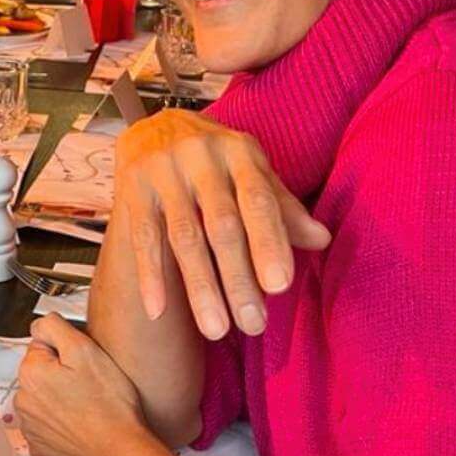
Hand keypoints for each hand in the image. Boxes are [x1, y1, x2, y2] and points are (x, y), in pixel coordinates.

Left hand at [17, 314, 154, 455]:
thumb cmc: (109, 406)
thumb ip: (54, 327)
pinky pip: (48, 427)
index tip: (82, 364)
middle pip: (41, 373)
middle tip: (89, 386)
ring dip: (60, 399)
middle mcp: (23, 402)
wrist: (121, 454)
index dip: (67, 351)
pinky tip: (82, 426)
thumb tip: (40, 325)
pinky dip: (62, 425)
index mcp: (30, 373)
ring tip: (88, 407)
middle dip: (60, 374)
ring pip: (44, 400)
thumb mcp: (85, 349)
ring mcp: (31, 428)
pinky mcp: (41, 449)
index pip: (43, 345)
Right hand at [113, 110, 331, 339]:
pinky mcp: (133, 186)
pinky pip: (142, 237)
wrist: (156, 126)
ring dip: (200, 286)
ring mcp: (162, 170)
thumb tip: (323, 240)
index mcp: (239, 151)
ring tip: (216, 330)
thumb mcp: (252, 173)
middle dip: (238, 278)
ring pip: (184, 237)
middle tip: (253, 325)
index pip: (258, 200)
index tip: (279, 287)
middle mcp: (200, 156)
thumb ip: (282, 208)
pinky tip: (158, 311)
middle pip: (222, 224)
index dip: (269, 242)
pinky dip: (150, 276)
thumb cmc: (217, 161)